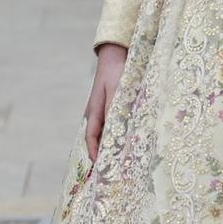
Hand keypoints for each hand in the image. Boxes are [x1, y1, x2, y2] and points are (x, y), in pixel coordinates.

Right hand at [84, 44, 128, 161]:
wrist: (115, 55)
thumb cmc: (116, 72)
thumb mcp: (117, 91)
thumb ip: (115, 109)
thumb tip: (116, 129)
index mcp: (94, 112)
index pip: (92, 137)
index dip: (94, 152)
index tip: (100, 166)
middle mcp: (96, 114)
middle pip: (99, 138)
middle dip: (105, 153)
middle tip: (114, 169)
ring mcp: (104, 110)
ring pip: (107, 132)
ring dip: (114, 144)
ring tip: (124, 159)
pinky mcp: (112, 107)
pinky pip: (115, 124)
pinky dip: (120, 133)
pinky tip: (130, 139)